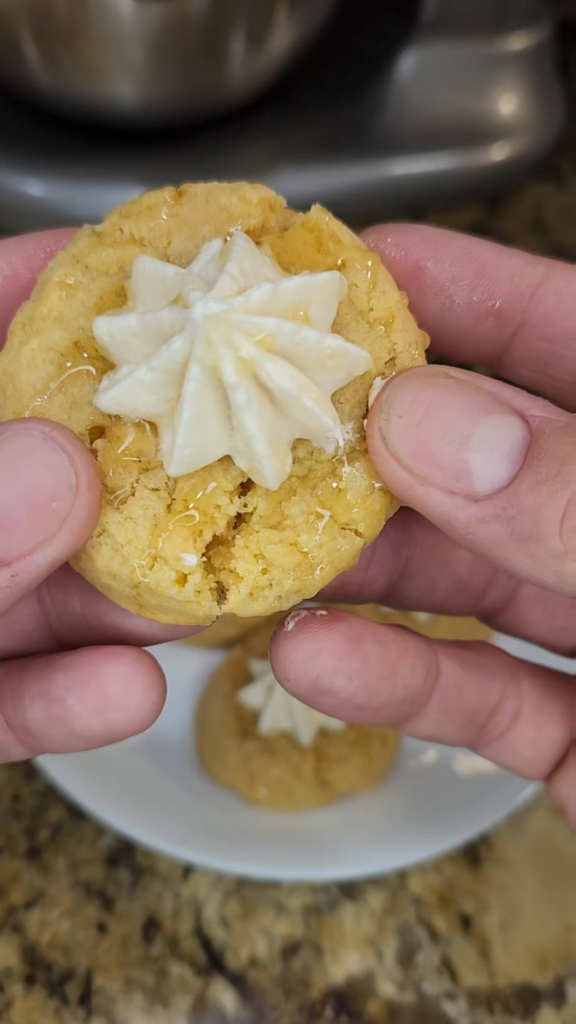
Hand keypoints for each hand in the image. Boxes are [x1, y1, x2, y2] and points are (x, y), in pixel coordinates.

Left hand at [0, 232, 197, 762]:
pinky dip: (60, 700)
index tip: (150, 269)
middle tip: (239, 434)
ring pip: (39, 586)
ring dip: (127, 588)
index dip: (48, 288)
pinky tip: (125, 690)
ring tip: (220, 576)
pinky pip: (4, 698)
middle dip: (138, 456)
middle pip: (37, 465)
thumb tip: (62, 467)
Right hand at [271, 225, 575, 823]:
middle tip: (266, 432)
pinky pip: (486, 696)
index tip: (342, 281)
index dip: (458, 293)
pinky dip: (402, 681)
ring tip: (265, 555)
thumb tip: (430, 420)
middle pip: (488, 458)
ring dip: (362, 570)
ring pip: (469, 579)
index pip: (574, 334)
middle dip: (371, 445)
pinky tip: (320, 659)